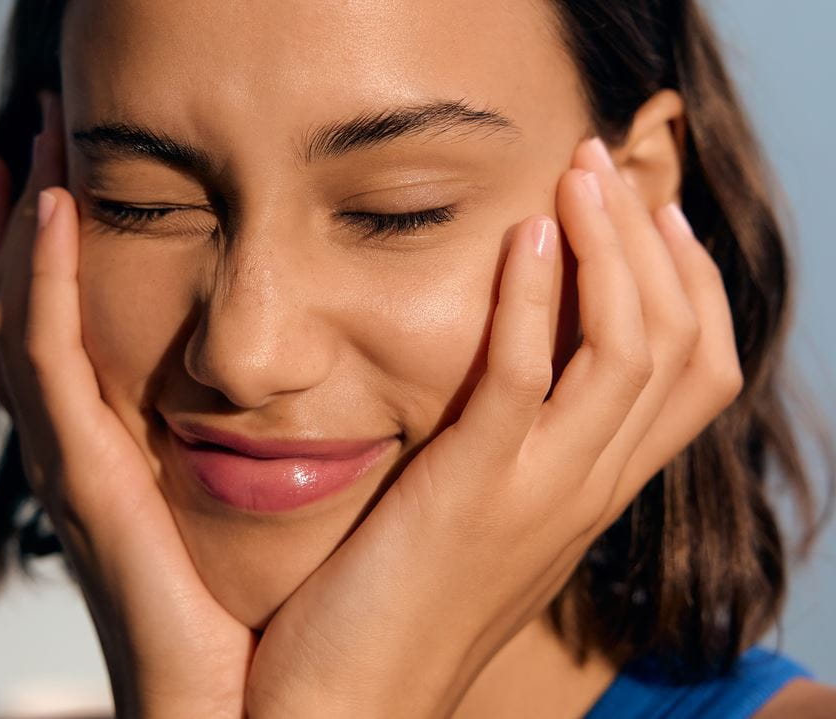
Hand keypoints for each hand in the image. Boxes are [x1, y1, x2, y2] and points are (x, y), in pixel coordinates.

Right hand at [0, 94, 255, 718]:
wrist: (279, 709)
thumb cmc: (287, 606)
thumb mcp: (281, 499)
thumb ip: (277, 434)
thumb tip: (318, 374)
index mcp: (127, 452)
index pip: (68, 329)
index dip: (52, 252)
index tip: (69, 170)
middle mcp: (86, 451)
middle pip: (22, 313)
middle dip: (17, 221)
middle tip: (35, 133)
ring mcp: (76, 466)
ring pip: (15, 324)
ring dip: (15, 232)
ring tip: (29, 148)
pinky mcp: (90, 483)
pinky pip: (49, 365)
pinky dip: (39, 287)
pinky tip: (53, 213)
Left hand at [245, 136, 742, 717]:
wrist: (352, 702)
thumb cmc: (406, 602)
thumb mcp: (490, 516)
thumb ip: (521, 448)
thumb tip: (518, 370)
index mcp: (595, 491)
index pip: (695, 376)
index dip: (692, 287)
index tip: (657, 216)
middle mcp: (588, 489)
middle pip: (677, 347)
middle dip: (654, 243)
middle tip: (610, 165)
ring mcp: (540, 492)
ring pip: (625, 351)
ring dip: (609, 249)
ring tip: (578, 174)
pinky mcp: (473, 491)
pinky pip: (526, 380)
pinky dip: (536, 302)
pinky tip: (524, 238)